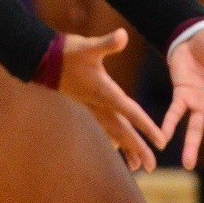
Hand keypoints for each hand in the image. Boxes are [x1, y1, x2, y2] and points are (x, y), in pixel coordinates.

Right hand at [58, 30, 165, 172]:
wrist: (42, 60)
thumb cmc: (67, 52)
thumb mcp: (88, 46)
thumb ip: (107, 43)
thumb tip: (123, 35)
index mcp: (105, 91)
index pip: (130, 111)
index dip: (146, 126)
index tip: (161, 142)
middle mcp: (99, 104)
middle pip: (123, 131)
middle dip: (138, 148)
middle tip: (153, 167)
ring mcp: (92, 107)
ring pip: (113, 133)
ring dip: (126, 149)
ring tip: (138, 167)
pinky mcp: (87, 106)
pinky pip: (104, 128)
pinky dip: (113, 140)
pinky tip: (116, 148)